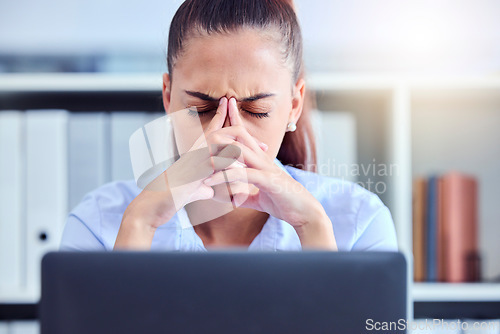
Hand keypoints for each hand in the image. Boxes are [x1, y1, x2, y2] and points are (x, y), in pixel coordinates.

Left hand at [203, 98, 336, 249]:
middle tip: (202, 133)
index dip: (233, 121)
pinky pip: (243, 174)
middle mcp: (263, 160)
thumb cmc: (285, 204)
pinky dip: (225, 177)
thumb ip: (245, 196)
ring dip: (218, 153)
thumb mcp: (260, 199)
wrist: (305, 213)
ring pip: (239, 151)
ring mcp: (266, 168)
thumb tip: (230, 198)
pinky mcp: (268, 181)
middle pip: (240, 135)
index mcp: (260, 161)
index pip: (244, 137)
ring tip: (200, 158)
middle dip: (222, 129)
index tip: (222, 108)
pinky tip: (211, 182)